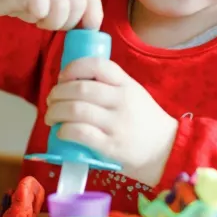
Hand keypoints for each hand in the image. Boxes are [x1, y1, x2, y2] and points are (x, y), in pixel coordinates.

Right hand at [0, 0, 102, 29]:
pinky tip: (28, 15)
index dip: (91, 17)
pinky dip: (36, 16)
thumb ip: (73, 8)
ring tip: (39, 19)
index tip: (80, 30)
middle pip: (79, 4)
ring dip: (51, 22)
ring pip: (62, 6)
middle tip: (51, 24)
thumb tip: (92, 33)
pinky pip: (39, 3)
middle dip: (67, 23)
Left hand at [44, 57, 177, 186]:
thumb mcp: (134, 95)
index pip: (98, 65)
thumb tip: (73, 82)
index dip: (74, 67)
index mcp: (127, 85)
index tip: (63, 77)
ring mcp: (117, 124)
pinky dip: (64, 131)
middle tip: (51, 100)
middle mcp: (122, 101)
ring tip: (50, 117)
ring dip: (55, 112)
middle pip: (81, 89)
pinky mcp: (111, 147)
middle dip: (57, 93)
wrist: (166, 151)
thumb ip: (110, 86)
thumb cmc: (144, 122)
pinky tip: (61, 132)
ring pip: (76, 110)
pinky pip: (81, 133)